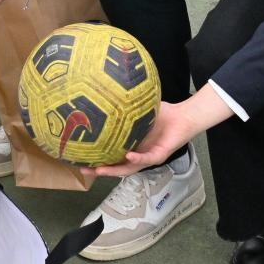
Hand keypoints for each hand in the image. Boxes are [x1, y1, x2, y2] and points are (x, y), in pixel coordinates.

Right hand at [86, 91, 230, 176]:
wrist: (183, 116)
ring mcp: (148, 157)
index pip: (111, 155)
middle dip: (99, 169)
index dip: (96, 157)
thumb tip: (105, 92)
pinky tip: (127, 156)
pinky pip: (146, 159)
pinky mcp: (159, 155)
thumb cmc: (162, 114)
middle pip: (116, 166)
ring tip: (99, 170)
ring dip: (114, 170)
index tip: (79, 157)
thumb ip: (123, 107)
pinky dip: (137, 158)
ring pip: (129, 168)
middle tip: (83, 169)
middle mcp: (137, 154)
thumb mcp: (138, 111)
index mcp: (131, 146)